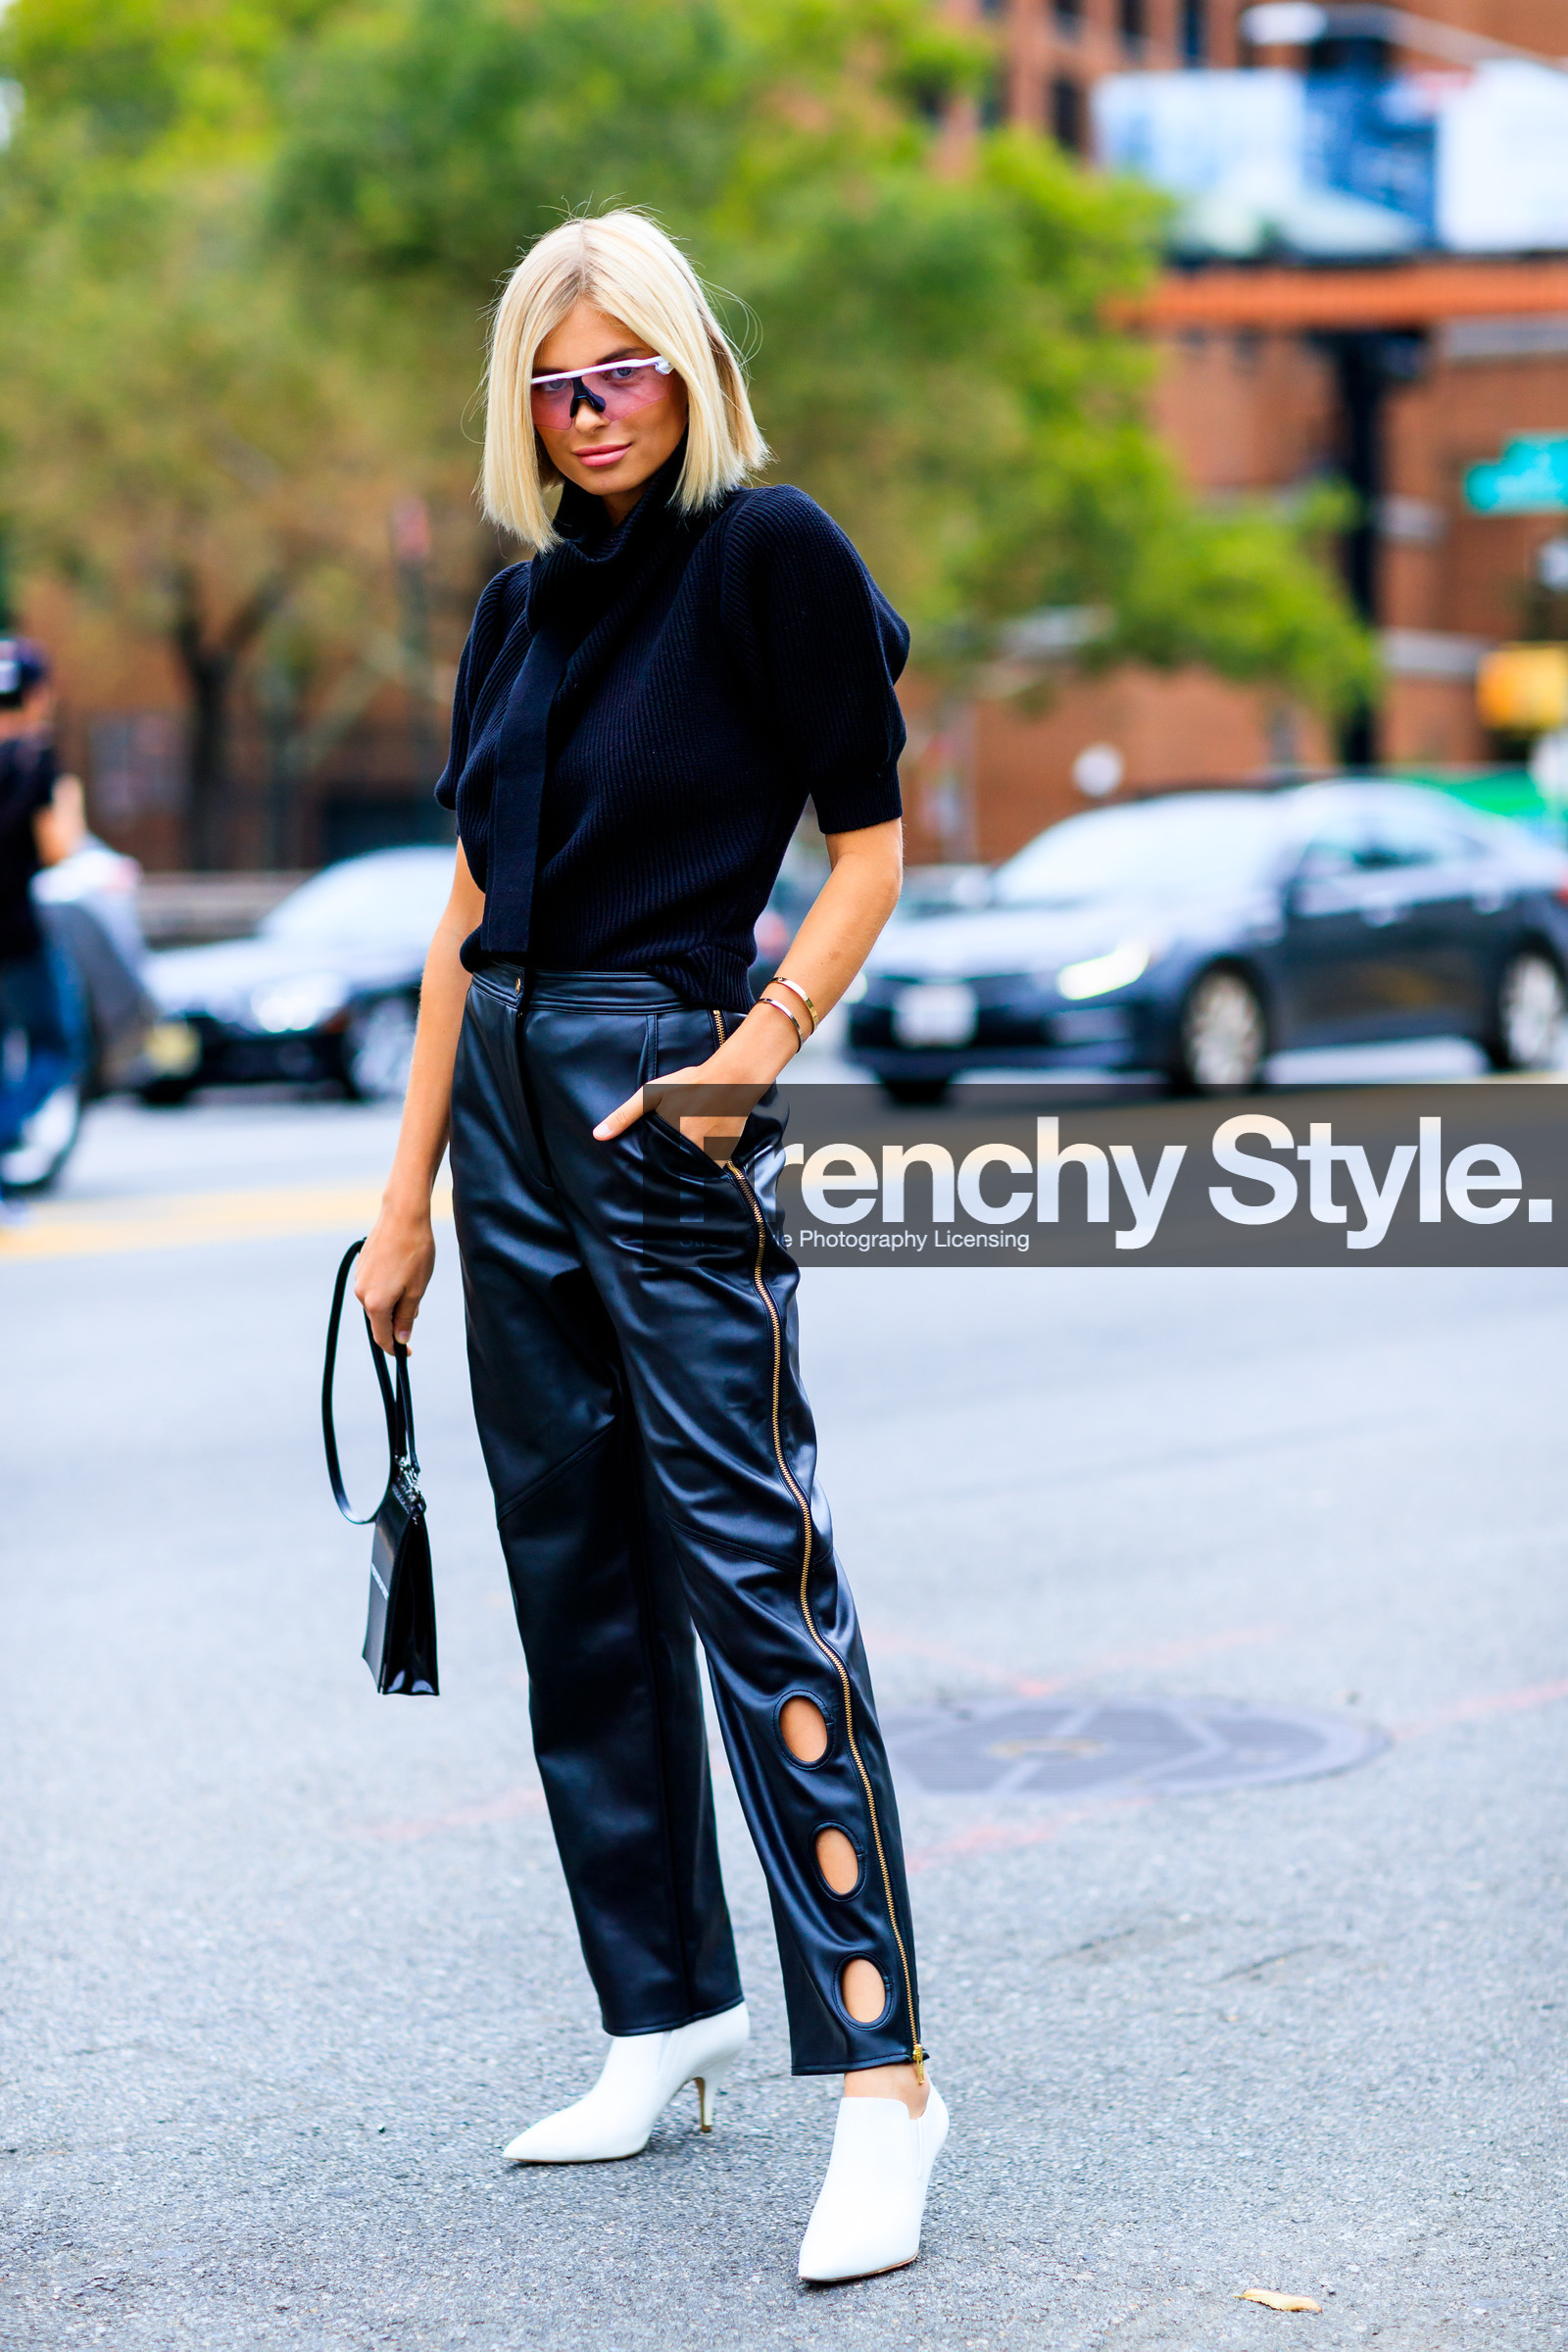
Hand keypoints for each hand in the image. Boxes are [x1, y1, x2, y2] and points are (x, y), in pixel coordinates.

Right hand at [354, 1198, 435, 1352]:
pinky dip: (387, 1288)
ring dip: (393, 1302)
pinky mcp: (361, 1265)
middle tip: (417, 1307)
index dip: (395, 1348)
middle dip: (396, 1320)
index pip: (382, 1336)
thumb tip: (400, 1338)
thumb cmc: (415, 1252)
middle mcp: (361, 1293)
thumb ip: (406, 1316)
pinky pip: (374, 1286)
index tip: (407, 1353)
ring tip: (413, 1282)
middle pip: (379, 1319)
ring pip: (377, 1302)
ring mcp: (359, 1278)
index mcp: (375, 1303)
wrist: (403, 1215)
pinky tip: (402, 1272)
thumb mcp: (417, 1289)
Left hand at [593, 1053, 772, 1160]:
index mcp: (669, 1141)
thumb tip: (598, 1135)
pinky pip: (708, 1170)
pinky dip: (702, 1168)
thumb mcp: (652, 1093)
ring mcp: (709, 1156)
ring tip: (677, 1172)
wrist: (732, 1079)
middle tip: (660, 1173)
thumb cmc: (691, 1084)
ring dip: (683, 1172)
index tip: (642, 1177)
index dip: (647, 1172)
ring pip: (690, 1173)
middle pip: (671, 1172)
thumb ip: (625, 1115)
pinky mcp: (723, 1155)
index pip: (653, 1168)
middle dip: (665, 1174)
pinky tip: (697, 1158)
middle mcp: (690, 1153)